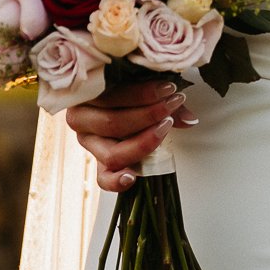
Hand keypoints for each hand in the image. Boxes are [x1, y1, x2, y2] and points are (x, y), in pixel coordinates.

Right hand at [62, 79, 194, 192]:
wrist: (123, 106)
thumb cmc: (134, 91)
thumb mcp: (145, 88)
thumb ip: (165, 100)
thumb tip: (190, 121)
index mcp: (86, 94)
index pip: (111, 95)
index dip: (142, 94)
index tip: (169, 89)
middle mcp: (80, 119)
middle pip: (112, 123)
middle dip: (147, 115)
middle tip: (171, 107)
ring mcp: (88, 143)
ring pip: (112, 153)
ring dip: (143, 143)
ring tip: (166, 128)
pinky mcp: (98, 164)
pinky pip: (103, 179)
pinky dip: (117, 181)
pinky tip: (133, 177)